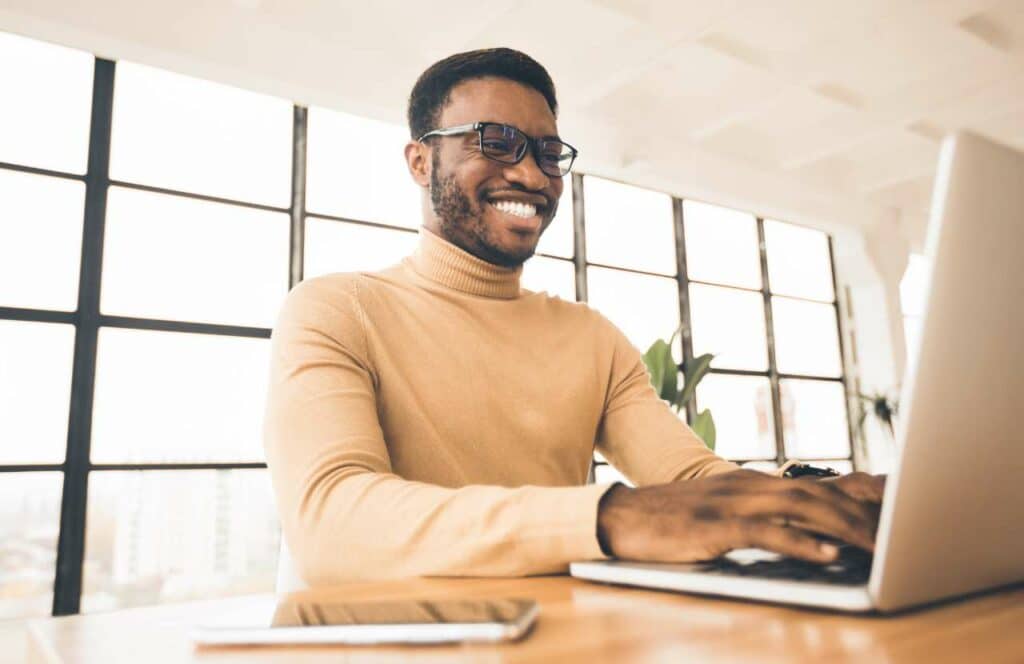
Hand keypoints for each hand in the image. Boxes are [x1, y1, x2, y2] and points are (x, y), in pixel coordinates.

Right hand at [596, 470, 882, 563]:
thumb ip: (763, 518)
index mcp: (753, 482)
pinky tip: (827, 554)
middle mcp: (749, 485)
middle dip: (864, 514)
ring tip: (880, 546)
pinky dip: (801, 543)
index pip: (817, 484)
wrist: (621, 516)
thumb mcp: (722, 513)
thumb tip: (809, 536)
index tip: (898, 509)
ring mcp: (732, 503)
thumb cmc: (672, 521)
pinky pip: (766, 533)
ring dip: (844, 526)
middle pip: (819, 494)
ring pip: (801, 509)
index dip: (860, 495)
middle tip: (903, 533)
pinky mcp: (715, 527)